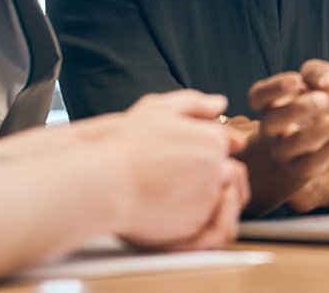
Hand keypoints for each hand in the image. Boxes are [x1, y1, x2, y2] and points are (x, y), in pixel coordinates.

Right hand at [105, 89, 243, 247]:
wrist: (104, 185)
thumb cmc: (126, 145)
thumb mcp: (159, 108)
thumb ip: (194, 102)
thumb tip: (220, 104)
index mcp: (213, 139)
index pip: (223, 141)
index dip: (199, 144)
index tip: (177, 150)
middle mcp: (218, 168)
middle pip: (224, 168)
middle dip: (205, 168)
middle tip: (171, 171)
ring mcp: (209, 198)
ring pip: (215, 194)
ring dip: (200, 191)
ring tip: (167, 188)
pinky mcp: (197, 225)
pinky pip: (202, 218)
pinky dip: (189, 212)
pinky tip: (165, 204)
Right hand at [238, 60, 328, 214]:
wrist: (321, 134)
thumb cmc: (315, 101)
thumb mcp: (318, 79)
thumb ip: (320, 72)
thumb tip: (327, 84)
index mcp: (270, 103)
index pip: (257, 96)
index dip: (274, 88)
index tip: (298, 80)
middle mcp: (271, 129)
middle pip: (270, 121)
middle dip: (299, 108)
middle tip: (323, 98)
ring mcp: (283, 151)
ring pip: (292, 145)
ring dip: (319, 130)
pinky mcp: (300, 168)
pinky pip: (309, 166)